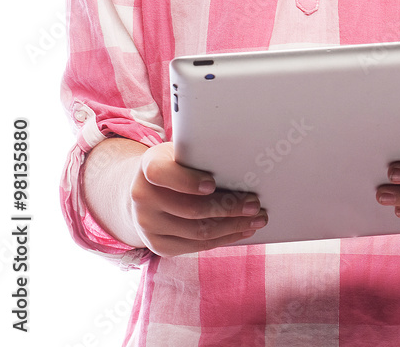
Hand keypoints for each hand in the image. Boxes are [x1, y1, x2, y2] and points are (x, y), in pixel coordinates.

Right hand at [130, 142, 267, 255]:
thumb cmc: (174, 165)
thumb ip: (198, 157)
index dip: (187, 181)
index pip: (162, 174)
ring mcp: (148, 226)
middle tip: (254, 204)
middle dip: (228, 208)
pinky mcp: (158, 246)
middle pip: (191, 209)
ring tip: (256, 220)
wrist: (144, 191)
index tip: (212, 183)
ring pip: (197, 231)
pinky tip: (241, 231)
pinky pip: (196, 246)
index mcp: (148, 168)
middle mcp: (143, 198)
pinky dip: (223, 239)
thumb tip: (240, 166)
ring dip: (232, 226)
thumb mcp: (179, 153)